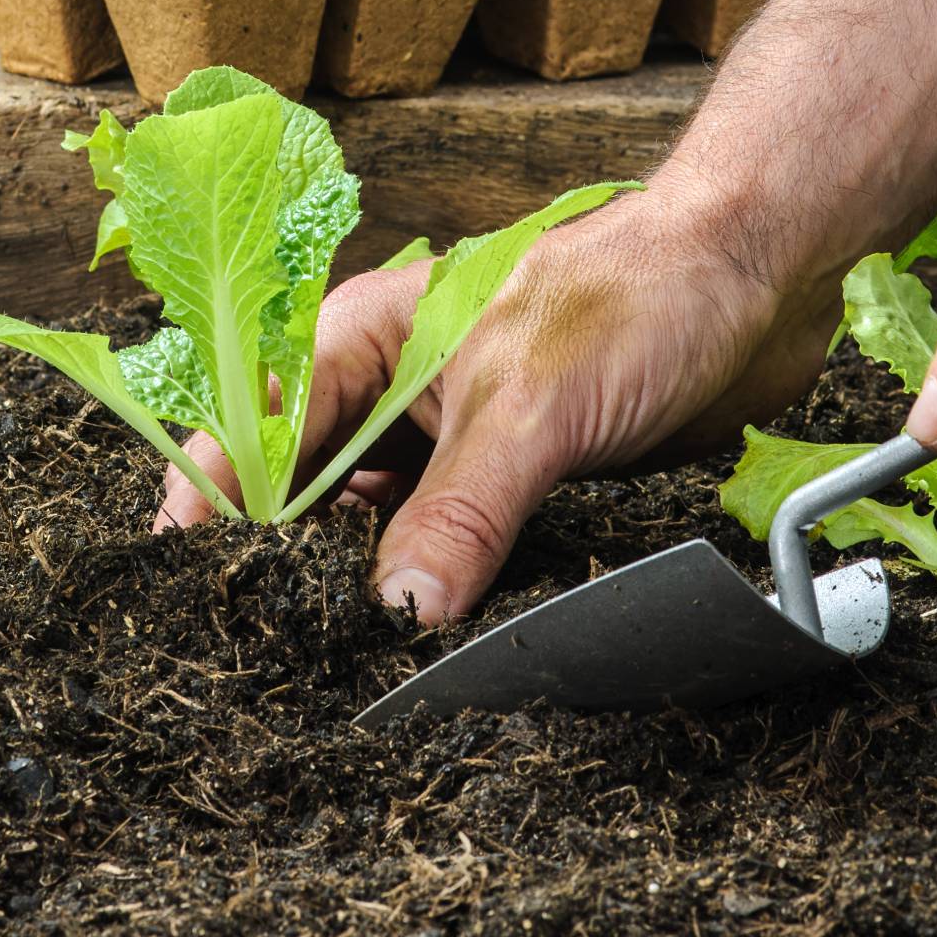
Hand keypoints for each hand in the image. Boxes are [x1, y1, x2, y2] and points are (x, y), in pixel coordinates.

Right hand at [154, 187, 843, 621]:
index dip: (217, 495)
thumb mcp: (529, 405)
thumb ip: (458, 509)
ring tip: (340, 660)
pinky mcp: (520, 476)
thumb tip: (396, 611)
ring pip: (384, 523)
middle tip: (264, 644)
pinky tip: (434, 641)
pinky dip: (441, 590)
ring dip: (369, 582)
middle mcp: (402, 387)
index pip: (263, 423)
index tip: (182, 574)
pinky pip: (457, 545)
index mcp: (372, 336)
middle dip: (288, 557)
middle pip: (312, 484)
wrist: (754, 276)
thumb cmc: (635, 291)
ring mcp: (460, 435)